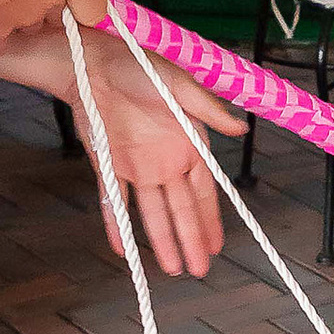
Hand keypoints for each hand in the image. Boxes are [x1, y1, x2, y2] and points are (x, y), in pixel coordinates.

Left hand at [78, 42, 244, 273]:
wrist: (92, 63)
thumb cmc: (141, 66)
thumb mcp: (179, 85)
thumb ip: (208, 110)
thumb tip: (241, 131)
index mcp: (188, 143)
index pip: (202, 191)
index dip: (209, 220)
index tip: (218, 246)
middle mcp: (165, 159)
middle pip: (180, 208)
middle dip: (190, 240)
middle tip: (198, 271)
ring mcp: (136, 165)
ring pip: (151, 212)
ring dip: (161, 240)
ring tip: (172, 269)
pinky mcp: (108, 163)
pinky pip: (113, 200)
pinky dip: (116, 223)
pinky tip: (123, 248)